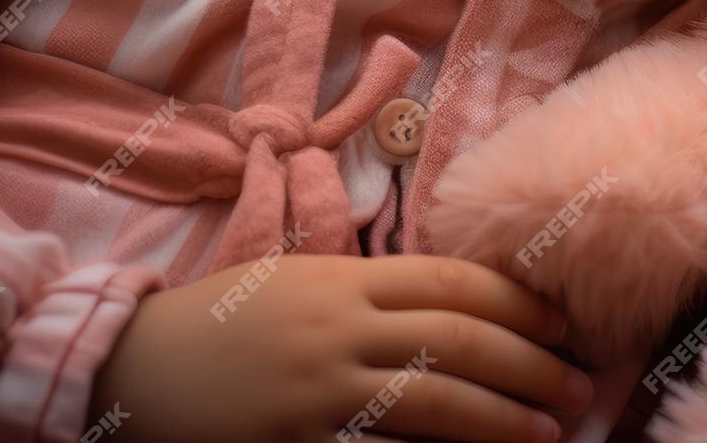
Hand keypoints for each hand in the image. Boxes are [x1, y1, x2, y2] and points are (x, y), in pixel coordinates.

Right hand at [87, 252, 593, 441]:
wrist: (129, 364)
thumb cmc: (224, 324)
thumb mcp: (301, 283)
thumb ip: (371, 292)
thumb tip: (457, 304)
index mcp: (345, 278)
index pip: (454, 282)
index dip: (518, 303)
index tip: (564, 323)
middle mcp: (340, 326)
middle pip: (459, 339)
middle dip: (529, 363)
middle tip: (578, 387)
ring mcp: (318, 389)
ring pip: (433, 399)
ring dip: (501, 417)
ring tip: (547, 431)